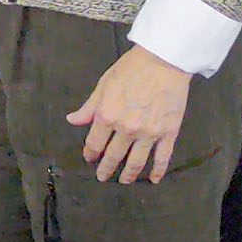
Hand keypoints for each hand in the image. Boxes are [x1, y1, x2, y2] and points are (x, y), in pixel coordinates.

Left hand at [65, 45, 193, 182]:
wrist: (163, 61)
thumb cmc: (131, 69)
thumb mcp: (103, 85)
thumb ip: (89, 107)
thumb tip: (72, 120)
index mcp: (107, 116)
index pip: (94, 143)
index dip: (90, 153)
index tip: (89, 158)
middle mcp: (127, 129)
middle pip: (113, 156)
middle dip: (106, 168)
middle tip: (102, 176)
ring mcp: (149, 133)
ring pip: (136, 162)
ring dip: (128, 174)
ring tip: (122, 181)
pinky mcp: (168, 133)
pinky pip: (162, 158)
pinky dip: (157, 171)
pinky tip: (152, 179)